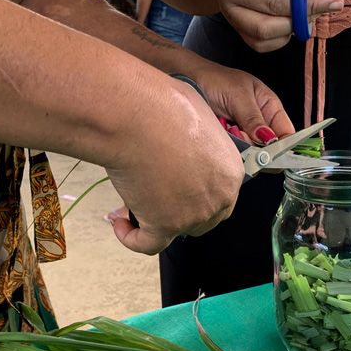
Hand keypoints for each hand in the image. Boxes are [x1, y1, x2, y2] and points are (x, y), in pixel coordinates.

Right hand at [106, 78, 244, 254]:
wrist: (137, 114)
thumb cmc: (161, 106)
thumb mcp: (194, 119)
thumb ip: (196, 144)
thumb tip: (181, 150)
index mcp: (230, 171)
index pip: (220, 196)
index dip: (195, 194)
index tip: (175, 187)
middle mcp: (218, 197)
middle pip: (203, 218)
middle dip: (178, 210)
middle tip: (153, 196)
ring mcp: (193, 214)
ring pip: (176, 231)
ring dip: (153, 221)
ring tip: (131, 201)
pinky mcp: (165, 225)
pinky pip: (148, 245)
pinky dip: (132, 238)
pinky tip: (120, 224)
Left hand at [189, 62, 294, 143]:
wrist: (186, 80)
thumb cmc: (214, 80)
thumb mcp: (238, 95)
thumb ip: (254, 118)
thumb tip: (269, 139)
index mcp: (269, 107)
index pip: (286, 133)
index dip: (283, 146)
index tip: (272, 153)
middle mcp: (259, 123)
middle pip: (268, 148)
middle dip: (256, 147)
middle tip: (241, 134)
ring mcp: (243, 134)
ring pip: (250, 153)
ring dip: (239, 147)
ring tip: (227, 129)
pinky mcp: (228, 142)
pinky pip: (233, 153)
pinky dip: (227, 148)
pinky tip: (220, 134)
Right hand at [215, 0, 350, 51]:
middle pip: (271, 3)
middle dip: (308, 6)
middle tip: (333, 2)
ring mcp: (229, 9)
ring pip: (266, 28)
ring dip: (296, 24)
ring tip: (312, 13)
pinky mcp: (235, 28)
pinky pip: (262, 43)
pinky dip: (284, 37)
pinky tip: (293, 23)